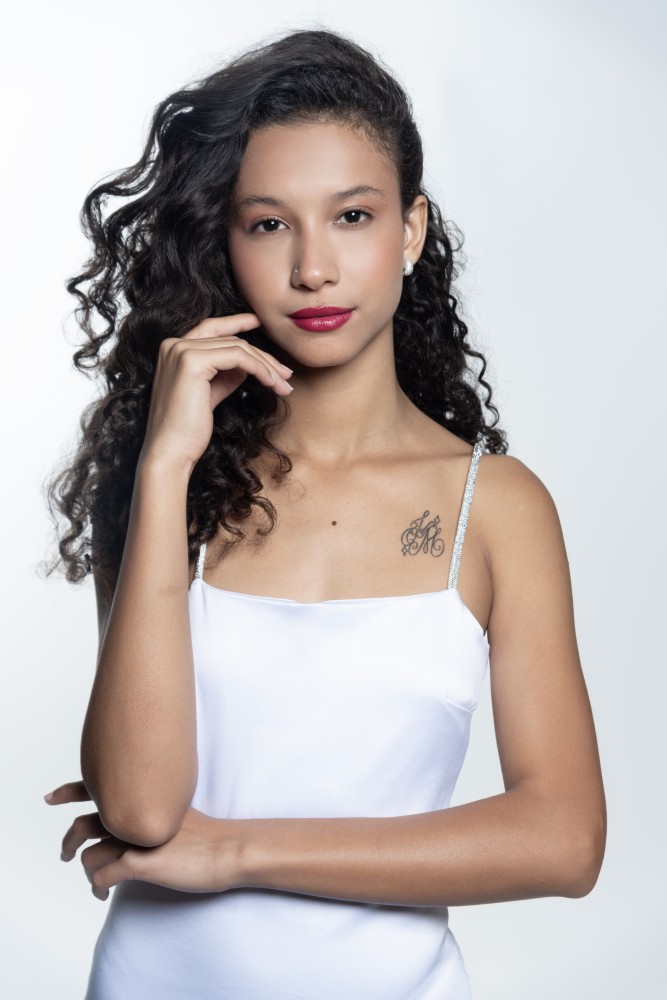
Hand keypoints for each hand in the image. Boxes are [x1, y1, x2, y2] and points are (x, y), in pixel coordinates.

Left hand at [44, 781, 243, 900]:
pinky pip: (101, 877)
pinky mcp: (139, 863)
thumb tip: (136, 824)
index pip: (95, 789)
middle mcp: (133, 815)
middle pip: (83, 824)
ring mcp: (134, 839)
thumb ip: (152, 813)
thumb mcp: (177, 812)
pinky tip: (103, 895)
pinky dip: (97, 888)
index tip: (51, 798)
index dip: (69, 792)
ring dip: (86, 871)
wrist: (228, 848)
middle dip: (69, 841)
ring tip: (94, 883)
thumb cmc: (209, 834)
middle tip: (66, 854)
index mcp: (142, 799)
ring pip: (89, 855)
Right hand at [140, 314, 293, 471]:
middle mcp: (173, 344)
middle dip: (263, 356)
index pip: (212, 328)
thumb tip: (249, 364)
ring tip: (283, 384)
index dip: (237, 322)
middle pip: (230, 340)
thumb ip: (226, 374)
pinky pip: (238, 357)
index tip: (260, 322)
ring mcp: (181, 350)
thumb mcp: (211, 392)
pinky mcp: (192, 361)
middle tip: (285, 373)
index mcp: (173, 349)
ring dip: (266, 366)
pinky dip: (259, 368)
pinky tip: (271, 382)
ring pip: (238, 347)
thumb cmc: (188, 429)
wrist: (170, 451)